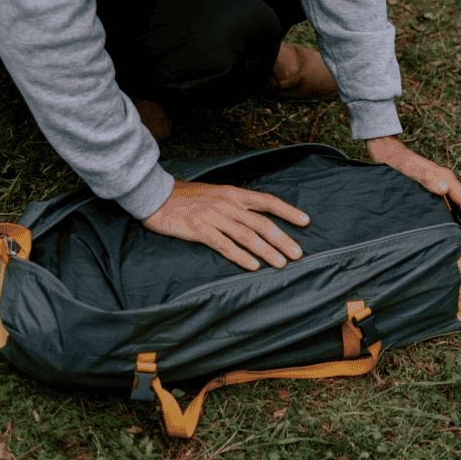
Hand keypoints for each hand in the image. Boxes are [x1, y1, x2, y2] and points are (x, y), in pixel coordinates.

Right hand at [143, 182, 309, 271]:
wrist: (155, 195)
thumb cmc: (185, 196)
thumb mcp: (214, 192)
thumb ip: (234, 203)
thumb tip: (255, 214)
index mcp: (233, 193)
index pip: (268, 201)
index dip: (288, 211)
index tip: (306, 221)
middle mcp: (228, 204)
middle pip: (262, 222)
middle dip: (283, 238)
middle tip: (298, 254)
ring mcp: (214, 217)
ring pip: (247, 236)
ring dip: (266, 251)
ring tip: (281, 264)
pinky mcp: (199, 230)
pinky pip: (225, 246)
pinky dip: (241, 257)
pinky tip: (253, 266)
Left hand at [364, 136, 460, 242]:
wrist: (391, 155)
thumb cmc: (399, 164)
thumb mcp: (411, 171)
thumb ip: (427, 178)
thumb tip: (444, 188)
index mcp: (446, 178)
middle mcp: (448, 181)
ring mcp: (444, 184)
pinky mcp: (438, 187)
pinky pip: (454, 204)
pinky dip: (458, 216)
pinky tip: (451, 226)